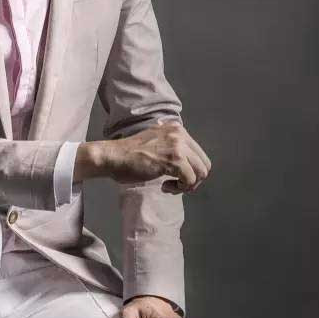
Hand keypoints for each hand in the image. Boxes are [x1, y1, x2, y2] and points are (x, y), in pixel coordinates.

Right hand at [76, 119, 210, 192]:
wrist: (114, 156)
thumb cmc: (129, 154)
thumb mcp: (154, 140)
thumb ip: (170, 144)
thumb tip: (185, 160)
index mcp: (177, 129)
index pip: (199, 154)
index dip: (192, 170)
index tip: (176, 176)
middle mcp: (180, 134)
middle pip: (204, 164)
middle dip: (194, 179)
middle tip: (177, 185)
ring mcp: (178, 146)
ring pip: (200, 173)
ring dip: (187, 185)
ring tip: (170, 186)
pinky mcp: (174, 160)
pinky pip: (190, 180)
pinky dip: (179, 188)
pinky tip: (164, 186)